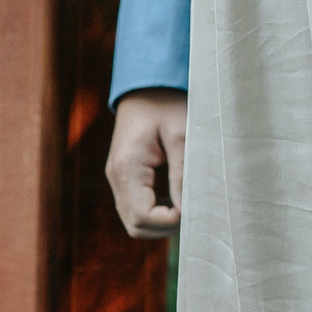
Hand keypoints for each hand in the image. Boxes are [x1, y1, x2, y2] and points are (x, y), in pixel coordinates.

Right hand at [106, 88, 187, 238]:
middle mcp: (116, 177)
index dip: (170, 221)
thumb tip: (187, 210)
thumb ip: (182, 174)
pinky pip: (136, 207)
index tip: (195, 208)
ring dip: (160, 222)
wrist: (147, 85)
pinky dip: (156, 212)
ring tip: (188, 207)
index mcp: (127, 168)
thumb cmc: (167, 104)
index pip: (142, 216)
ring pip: (134, 220)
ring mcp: (117, 179)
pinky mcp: (125, 176)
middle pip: (135, 225)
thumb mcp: (182, 135)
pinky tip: (178, 200)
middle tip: (195, 212)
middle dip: (165, 226)